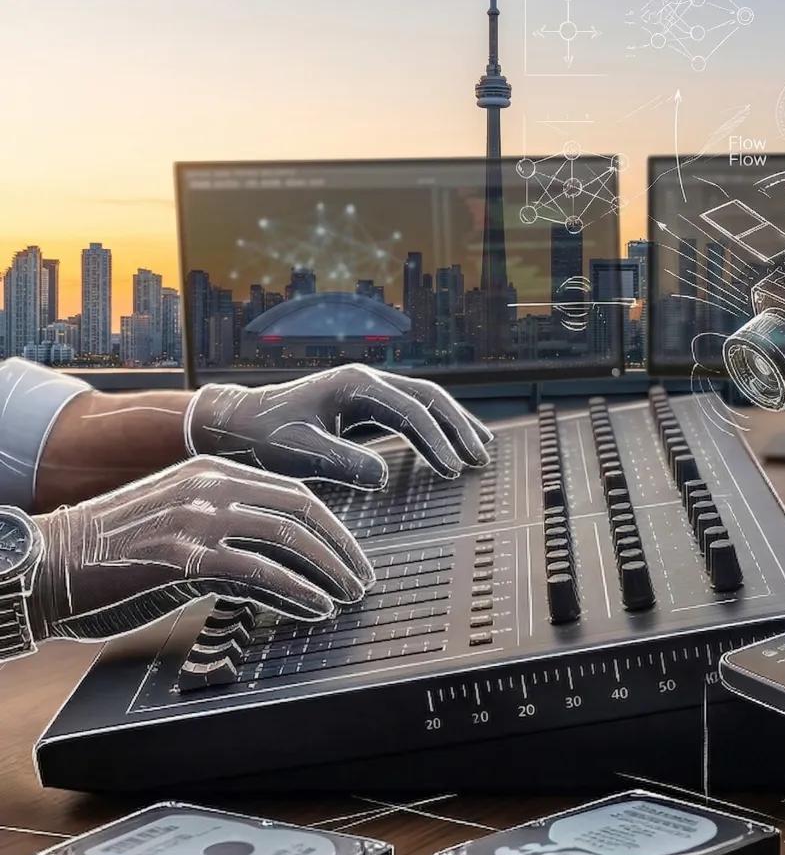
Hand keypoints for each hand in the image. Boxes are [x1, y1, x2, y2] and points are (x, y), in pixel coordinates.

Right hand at [30, 456, 373, 641]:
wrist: (47, 563)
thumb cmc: (112, 552)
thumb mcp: (177, 516)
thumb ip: (226, 524)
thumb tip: (278, 556)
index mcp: (214, 472)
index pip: (295, 494)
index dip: (332, 527)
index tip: (352, 555)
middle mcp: (212, 487)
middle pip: (303, 513)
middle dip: (341, 549)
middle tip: (362, 579)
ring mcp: (200, 520)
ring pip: (290, 541)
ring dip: (329, 573)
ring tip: (347, 597)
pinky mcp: (187, 559)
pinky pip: (262, 575)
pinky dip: (299, 594)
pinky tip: (316, 609)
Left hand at [185, 364, 492, 489]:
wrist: (235, 422)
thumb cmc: (261, 438)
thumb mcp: (297, 453)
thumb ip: (341, 462)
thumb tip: (384, 474)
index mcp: (354, 385)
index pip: (411, 411)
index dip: (437, 441)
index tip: (453, 470)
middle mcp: (365, 380)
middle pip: (428, 398)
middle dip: (458, 427)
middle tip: (480, 459)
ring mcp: (365, 389)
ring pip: (423, 401)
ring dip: (453, 424)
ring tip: (480, 449)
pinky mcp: (362, 404)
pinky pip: (409, 410)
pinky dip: (433, 426)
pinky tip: (446, 443)